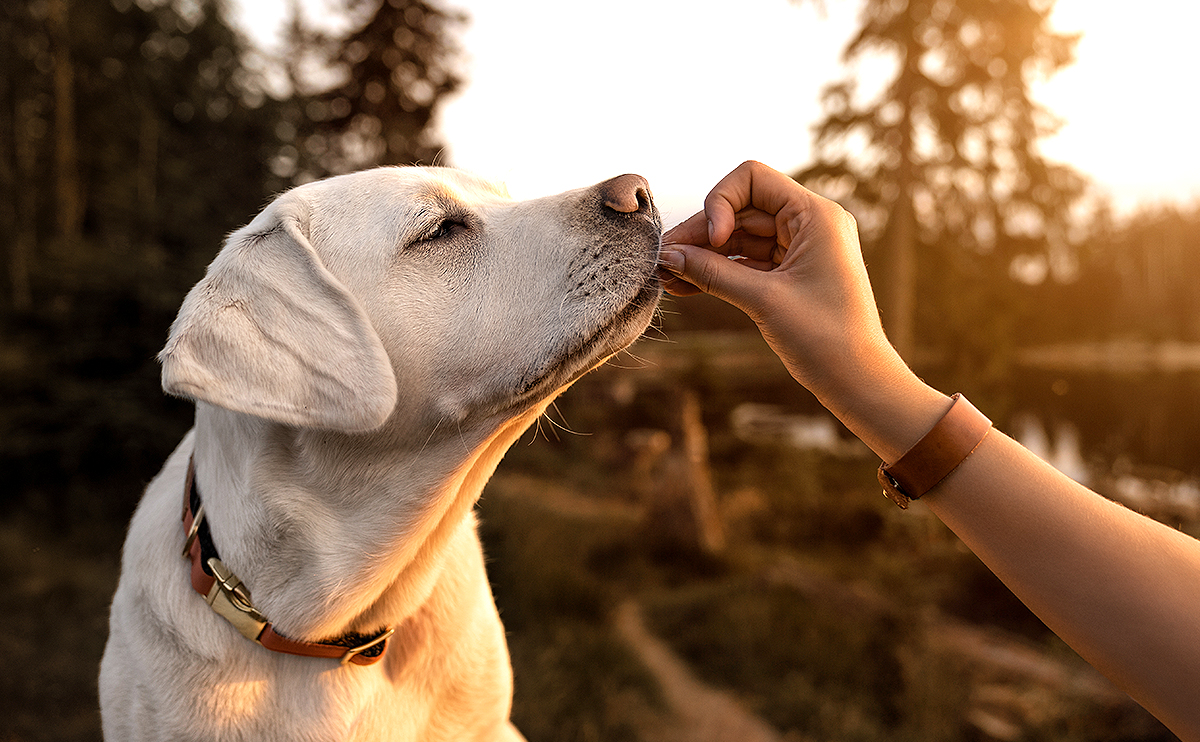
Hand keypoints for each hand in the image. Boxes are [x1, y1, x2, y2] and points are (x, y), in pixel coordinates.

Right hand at [658, 161, 944, 458]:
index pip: (753, 179)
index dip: (721, 202)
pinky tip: (685, 285)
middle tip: (662, 260)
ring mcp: (799, 248)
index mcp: (815, 215)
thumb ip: (713, 272)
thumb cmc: (824, 338)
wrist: (857, 381)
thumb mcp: (763, 300)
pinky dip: (718, 271)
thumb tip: (668, 255)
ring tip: (666, 277)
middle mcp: (809, 223)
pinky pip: (746, 262)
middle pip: (740, 209)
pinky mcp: (790, 274)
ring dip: (704, 255)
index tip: (713, 240)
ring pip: (739, 238)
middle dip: (701, 234)